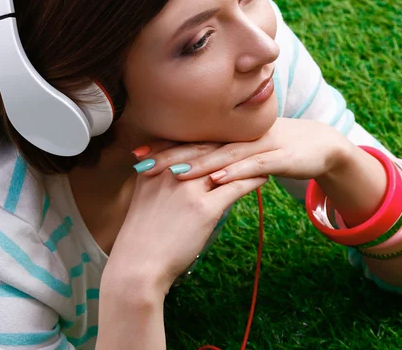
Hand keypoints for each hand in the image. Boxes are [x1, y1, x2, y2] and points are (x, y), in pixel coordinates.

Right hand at [103, 142, 267, 295]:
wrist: (137, 266)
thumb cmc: (140, 238)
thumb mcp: (144, 198)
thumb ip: (158, 181)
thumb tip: (179, 174)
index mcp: (155, 167)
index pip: (187, 143)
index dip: (208, 138)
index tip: (225, 135)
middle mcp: (171, 172)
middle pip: (207, 148)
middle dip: (228, 143)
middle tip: (248, 139)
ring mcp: (188, 189)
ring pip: (224, 165)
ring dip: (245, 158)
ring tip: (262, 153)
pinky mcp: (204, 209)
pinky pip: (235, 187)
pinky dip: (252, 180)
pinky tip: (263, 177)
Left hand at [137, 118, 352, 184]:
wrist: (319, 145)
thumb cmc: (276, 152)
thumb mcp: (247, 154)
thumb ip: (222, 159)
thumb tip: (192, 166)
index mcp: (229, 138)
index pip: (192, 142)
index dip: (165, 147)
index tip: (137, 155)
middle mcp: (240, 138)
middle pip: (201, 147)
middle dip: (171, 156)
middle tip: (142, 163)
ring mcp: (259, 146)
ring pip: (224, 155)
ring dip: (198, 165)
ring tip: (173, 173)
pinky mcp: (279, 157)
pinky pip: (255, 166)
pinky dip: (236, 172)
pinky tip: (219, 180)